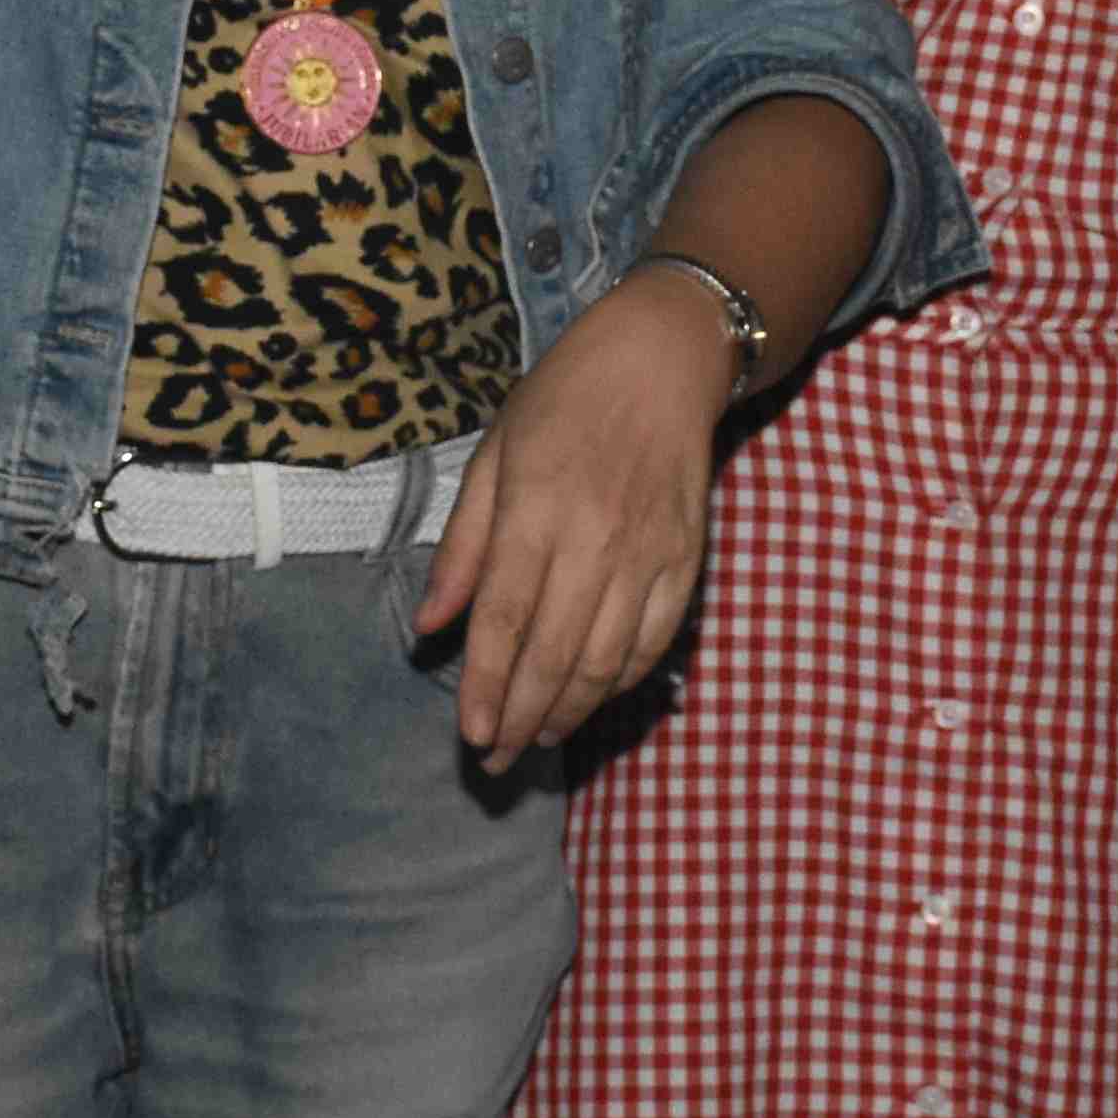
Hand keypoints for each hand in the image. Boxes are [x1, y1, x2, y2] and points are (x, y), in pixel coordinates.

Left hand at [410, 266, 734, 762]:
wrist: (662, 358)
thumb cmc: (563, 399)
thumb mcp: (494, 455)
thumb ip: (463, 547)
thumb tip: (429, 628)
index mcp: (535, 507)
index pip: (504, 618)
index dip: (486, 687)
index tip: (471, 735)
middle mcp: (594, 537)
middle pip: (554, 653)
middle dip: (522, 718)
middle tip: (497, 759)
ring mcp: (648, 552)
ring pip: (606, 658)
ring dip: (570, 711)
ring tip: (539, 738)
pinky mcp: (687, 559)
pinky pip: (654, 639)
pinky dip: (622, 680)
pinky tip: (591, 697)